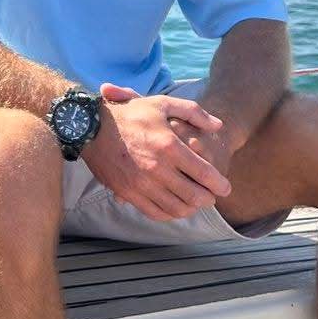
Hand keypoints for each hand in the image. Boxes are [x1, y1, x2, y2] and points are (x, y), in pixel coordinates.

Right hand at [82, 84, 230, 222]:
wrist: (91, 127)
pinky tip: (174, 207)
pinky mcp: (128, 193)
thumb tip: (218, 126)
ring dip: (191, 209)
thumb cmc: (130, 114)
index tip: (226, 188)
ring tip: (194, 203)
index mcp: (168, 146)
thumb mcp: (162, 104)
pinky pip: (155, 213)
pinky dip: (170, 214)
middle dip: (208, 199)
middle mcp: (156, 168)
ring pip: (176, 208)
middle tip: (212, 197)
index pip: (204, 173)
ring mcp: (141, 184)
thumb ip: (194, 112)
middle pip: (194, 195)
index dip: (220, 184)